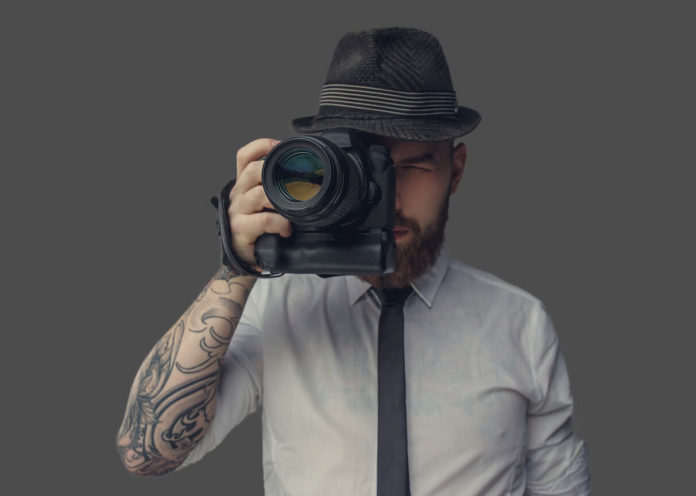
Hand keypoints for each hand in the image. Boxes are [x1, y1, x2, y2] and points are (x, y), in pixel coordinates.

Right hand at [228, 138, 292, 268]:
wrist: (247, 258)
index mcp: (244, 185)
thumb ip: (279, 190)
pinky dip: (279, 223)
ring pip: (257, 194)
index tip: (281, 145)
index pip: (244, 156)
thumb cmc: (262, 230)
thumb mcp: (268, 205)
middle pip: (251, 171)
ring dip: (278, 199)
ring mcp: (238, 212)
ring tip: (292, 209)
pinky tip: (287, 229)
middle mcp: (238, 195)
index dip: (261, 146)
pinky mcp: (241, 229)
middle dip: (272, 170)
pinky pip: (262, 221)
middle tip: (293, 179)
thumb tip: (310, 179)